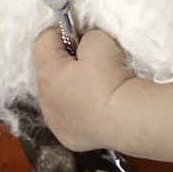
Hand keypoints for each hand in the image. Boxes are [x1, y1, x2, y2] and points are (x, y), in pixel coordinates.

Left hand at [33, 25, 134, 150]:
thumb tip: (84, 46)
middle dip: (66, 64)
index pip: (44, 40)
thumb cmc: (111, 78)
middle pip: (50, 71)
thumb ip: (86, 37)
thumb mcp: (99, 41)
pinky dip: (79, 113)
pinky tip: (96, 111)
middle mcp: (44, 100)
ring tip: (95, 91)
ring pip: (58, 98)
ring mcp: (54, 123)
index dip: (63, 33)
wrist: (128, 119)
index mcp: (47, 73)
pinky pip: (69, 119)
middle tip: (92, 65)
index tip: (82, 37)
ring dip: (70, 90)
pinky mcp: (68, 138)